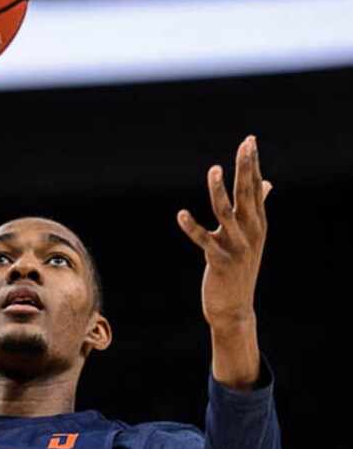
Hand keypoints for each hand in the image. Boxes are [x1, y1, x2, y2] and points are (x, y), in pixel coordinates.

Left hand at [177, 134, 272, 332]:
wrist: (235, 308)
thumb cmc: (239, 270)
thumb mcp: (252, 237)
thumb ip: (257, 208)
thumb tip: (267, 183)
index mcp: (257, 224)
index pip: (256, 188)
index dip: (252, 164)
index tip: (250, 141)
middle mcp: (250, 232)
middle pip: (247, 194)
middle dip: (245, 168)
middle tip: (246, 144)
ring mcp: (236, 246)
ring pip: (226, 212)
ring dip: (219, 190)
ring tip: (214, 169)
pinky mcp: (219, 260)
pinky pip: (204, 240)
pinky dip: (192, 227)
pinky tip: (181, 214)